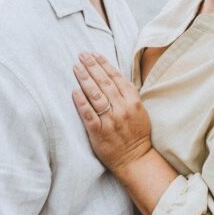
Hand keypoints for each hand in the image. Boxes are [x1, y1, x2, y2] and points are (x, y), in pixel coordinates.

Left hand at [72, 52, 151, 172]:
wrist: (135, 159)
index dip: (104, 64)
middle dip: (92, 66)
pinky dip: (81, 102)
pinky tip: (74, 91)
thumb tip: (113, 76)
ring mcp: (110, 120)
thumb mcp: (139, 110)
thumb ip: (128, 94)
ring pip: (96, 95)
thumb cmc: (136, 133)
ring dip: (85, 79)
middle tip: (81, 55)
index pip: (116, 77)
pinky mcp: (99, 133)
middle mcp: (122, 108)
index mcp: (133, 101)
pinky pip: (88, 115)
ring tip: (76, 67)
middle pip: (104, 83)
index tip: (94, 54)